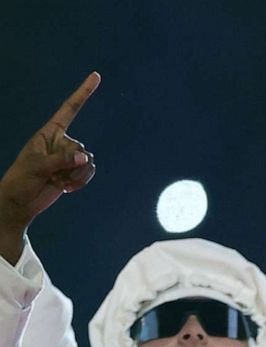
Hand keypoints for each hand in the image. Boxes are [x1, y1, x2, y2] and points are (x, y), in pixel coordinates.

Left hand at [0, 73, 99, 262]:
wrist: (20, 203)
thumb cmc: (21, 181)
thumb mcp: (37, 167)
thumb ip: (62, 160)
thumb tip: (86, 158)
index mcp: (48, 133)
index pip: (69, 109)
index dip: (83, 93)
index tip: (96, 76)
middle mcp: (60, 142)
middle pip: (81, 147)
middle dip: (71, 164)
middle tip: (53, 175)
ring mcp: (67, 157)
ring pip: (88, 162)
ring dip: (76, 175)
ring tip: (58, 182)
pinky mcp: (72, 172)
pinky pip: (89, 172)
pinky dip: (81, 181)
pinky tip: (66, 188)